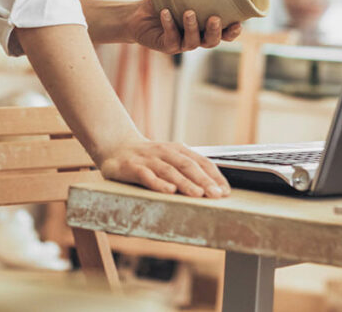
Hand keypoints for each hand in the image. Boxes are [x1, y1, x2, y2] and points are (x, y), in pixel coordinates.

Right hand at [98, 139, 230, 197]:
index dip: (214, 175)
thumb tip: (214, 187)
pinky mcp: (132, 168)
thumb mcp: (170, 158)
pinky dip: (158, 183)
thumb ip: (187, 169)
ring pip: (169, 171)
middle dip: (204, 180)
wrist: (116, 146)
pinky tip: (169, 191)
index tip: (226, 191)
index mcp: (177, 150)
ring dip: (185, 183)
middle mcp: (164, 152)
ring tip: (198, 194)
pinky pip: (146, 176)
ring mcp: (148, 159)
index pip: (200, 161)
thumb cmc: (148, 157)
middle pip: (188, 166)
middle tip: (217, 195)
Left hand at [126, 0, 241, 53]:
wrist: (140, 15)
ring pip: (193, 42)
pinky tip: (165, 12)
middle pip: (212, 41)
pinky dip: (169, 25)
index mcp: (205, 27)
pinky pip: (171, 38)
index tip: (239, 23)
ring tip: (189, 12)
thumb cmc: (165, 1)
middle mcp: (197, 37)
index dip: (233, 32)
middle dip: (216, 31)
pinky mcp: (167, 46)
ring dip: (192, 27)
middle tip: (214, 18)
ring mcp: (182, 43)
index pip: (225, 33)